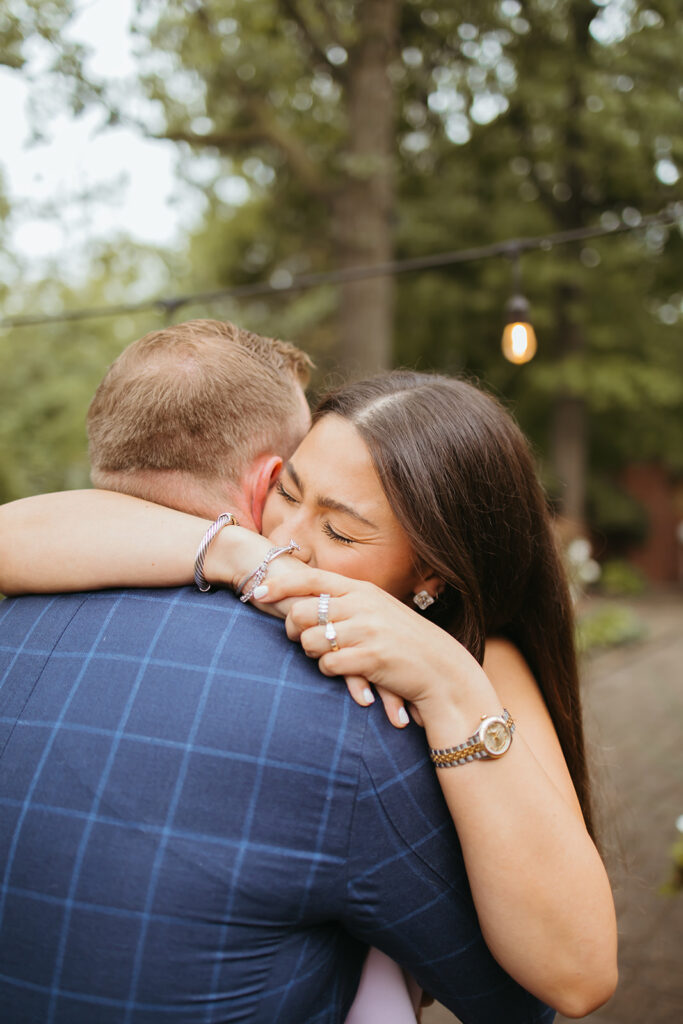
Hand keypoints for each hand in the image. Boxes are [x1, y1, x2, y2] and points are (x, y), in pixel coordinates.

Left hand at [257, 566, 493, 728]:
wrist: (440, 669)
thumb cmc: (405, 641)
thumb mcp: (379, 610)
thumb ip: (349, 602)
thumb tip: (310, 600)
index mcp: (362, 590)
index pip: (311, 579)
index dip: (280, 584)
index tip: (258, 592)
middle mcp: (361, 605)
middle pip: (301, 611)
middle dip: (291, 628)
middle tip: (296, 639)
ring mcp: (366, 631)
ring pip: (309, 639)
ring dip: (310, 652)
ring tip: (325, 656)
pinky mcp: (369, 658)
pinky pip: (327, 664)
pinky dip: (328, 670)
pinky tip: (343, 671)